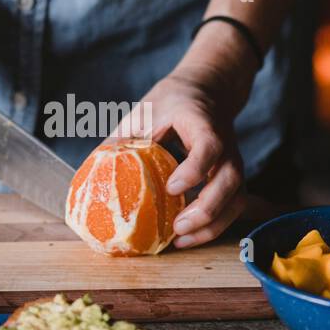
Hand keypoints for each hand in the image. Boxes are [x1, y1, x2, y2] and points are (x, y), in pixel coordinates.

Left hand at [118, 38, 254, 247]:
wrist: (206, 90)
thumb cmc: (171, 102)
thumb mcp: (144, 112)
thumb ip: (124, 139)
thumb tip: (92, 171)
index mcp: (202, 123)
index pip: (209, 146)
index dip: (194, 169)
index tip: (171, 188)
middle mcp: (225, 144)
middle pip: (231, 179)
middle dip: (207, 209)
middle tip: (177, 227)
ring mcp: (232, 162)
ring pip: (237, 197)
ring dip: (213, 224)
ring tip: (181, 239)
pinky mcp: (232, 178)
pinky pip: (233, 206)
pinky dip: (214, 226)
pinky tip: (188, 236)